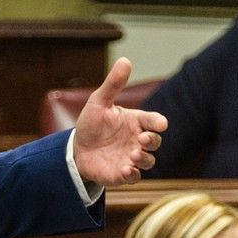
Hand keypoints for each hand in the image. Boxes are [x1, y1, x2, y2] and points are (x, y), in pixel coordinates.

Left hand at [73, 57, 167, 187]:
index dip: (158, 122)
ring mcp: (132, 158)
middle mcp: (137, 140)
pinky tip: (126, 170)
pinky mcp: (124, 174)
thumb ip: (113, 84)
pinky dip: (134, 174)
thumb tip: (125, 60)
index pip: (153, 121)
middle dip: (152, 140)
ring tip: (132, 155)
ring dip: (144, 158)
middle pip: (155, 142)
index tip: (161, 124)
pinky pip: (136, 177)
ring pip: (149, 161)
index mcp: (135, 121)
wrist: (77, 150)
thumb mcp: (99, 102)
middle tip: (142, 139)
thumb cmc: (91, 124)